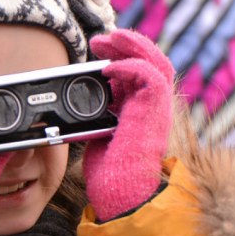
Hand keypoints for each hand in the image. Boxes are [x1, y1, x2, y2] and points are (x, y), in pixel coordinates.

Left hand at [84, 30, 175, 220]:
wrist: (124, 196)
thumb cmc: (111, 178)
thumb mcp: (100, 138)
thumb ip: (98, 118)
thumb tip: (79, 107)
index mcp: (141, 113)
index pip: (138, 75)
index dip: (120, 59)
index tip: (97, 54)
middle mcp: (152, 108)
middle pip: (149, 62)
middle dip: (124, 46)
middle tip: (99, 41)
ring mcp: (156, 109)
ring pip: (155, 62)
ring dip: (131, 46)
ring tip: (108, 39)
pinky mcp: (154, 111)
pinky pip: (149, 75)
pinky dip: (129, 66)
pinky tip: (109, 68)